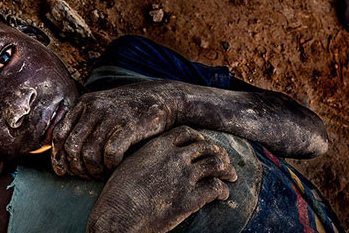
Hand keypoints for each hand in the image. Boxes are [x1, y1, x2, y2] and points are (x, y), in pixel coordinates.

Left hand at [51, 82, 179, 178]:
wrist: (162, 97)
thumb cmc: (129, 109)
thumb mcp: (102, 108)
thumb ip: (83, 124)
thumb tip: (62, 155)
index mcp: (85, 103)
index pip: (59, 135)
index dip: (58, 157)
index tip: (63, 172)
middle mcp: (95, 107)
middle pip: (72, 147)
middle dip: (77, 168)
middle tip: (88, 175)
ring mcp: (112, 115)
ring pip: (89, 154)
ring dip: (94, 170)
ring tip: (101, 173)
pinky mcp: (130, 125)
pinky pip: (110, 153)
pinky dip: (110, 166)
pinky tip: (115, 166)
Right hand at [86, 126, 237, 232]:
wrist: (118, 216)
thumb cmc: (118, 194)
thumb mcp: (128, 164)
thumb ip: (145, 157)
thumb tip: (150, 159)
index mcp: (159, 146)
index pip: (187, 133)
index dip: (198, 138)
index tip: (203, 145)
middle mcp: (175, 157)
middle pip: (206, 147)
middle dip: (218, 153)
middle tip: (224, 161)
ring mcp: (184, 177)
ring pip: (216, 165)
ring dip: (226, 170)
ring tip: (230, 176)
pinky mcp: (190, 198)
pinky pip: (215, 188)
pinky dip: (222, 190)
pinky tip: (223, 195)